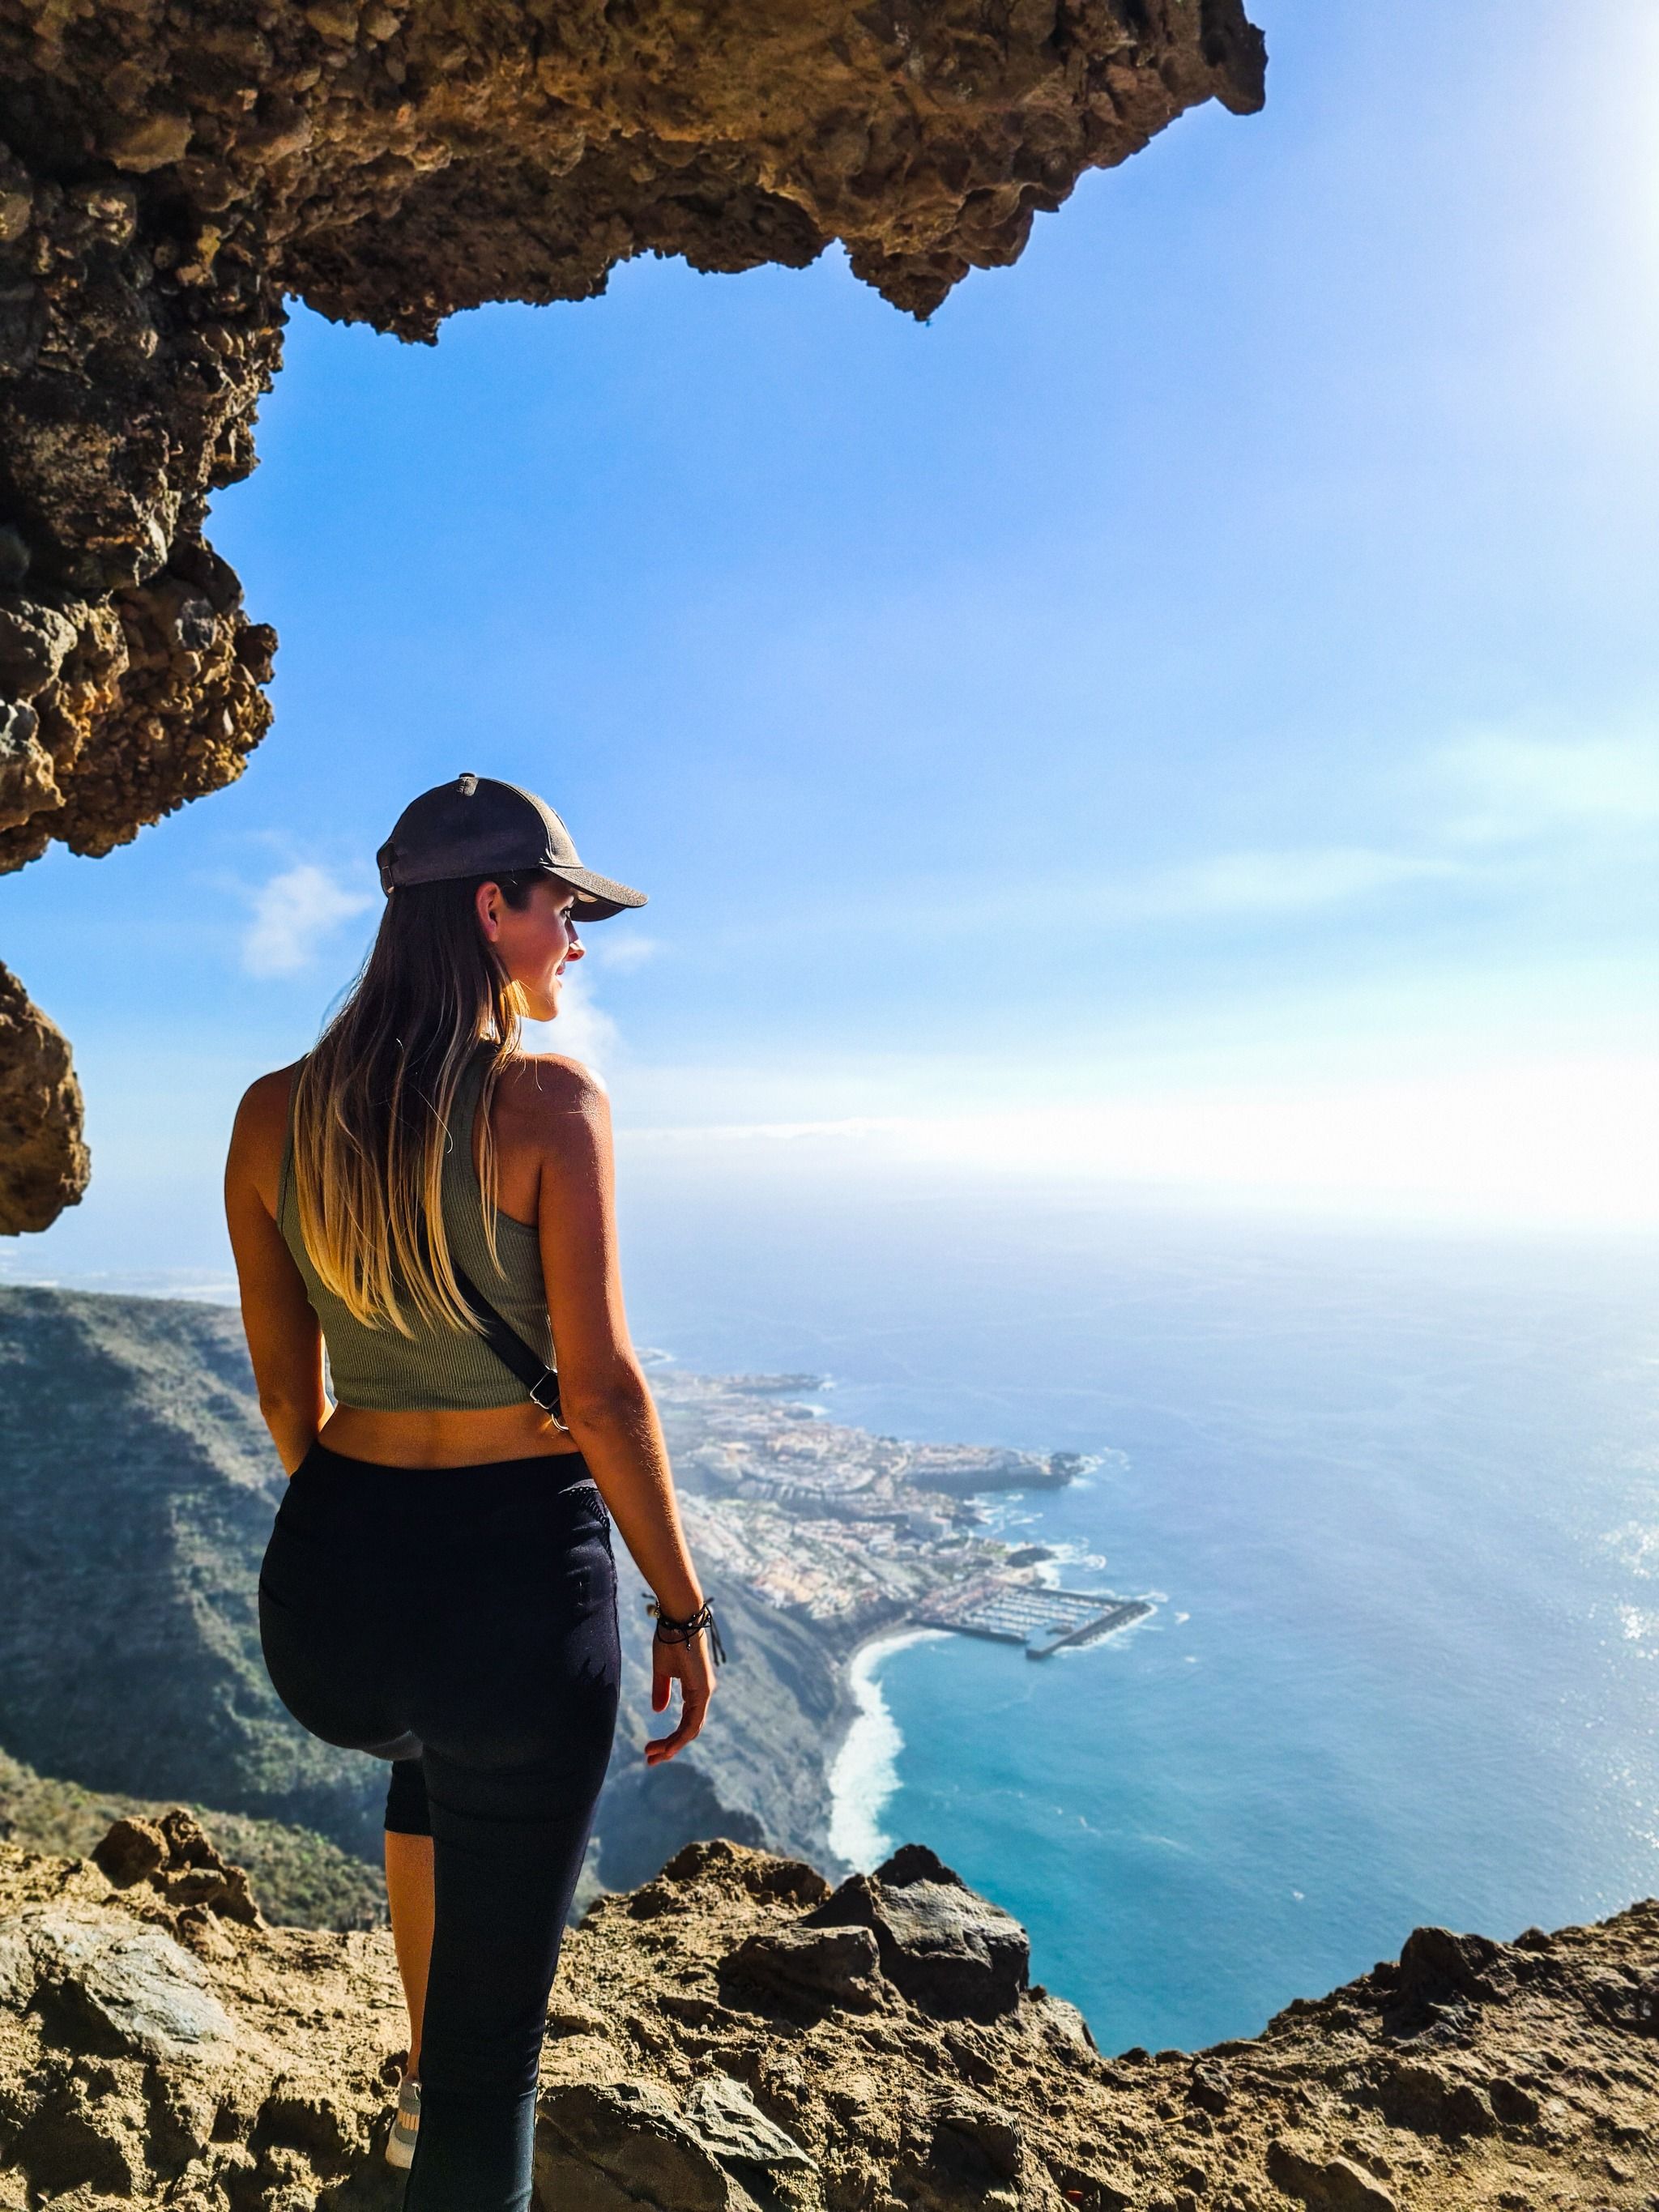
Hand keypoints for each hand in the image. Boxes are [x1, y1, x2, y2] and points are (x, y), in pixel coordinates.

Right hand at [647, 1630, 714, 1763]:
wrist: (677, 1620)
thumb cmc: (669, 1640)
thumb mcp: (662, 1671)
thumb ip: (661, 1690)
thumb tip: (658, 1711)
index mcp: (695, 1690)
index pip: (685, 1723)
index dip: (670, 1739)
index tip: (651, 1750)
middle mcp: (703, 1695)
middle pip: (688, 1731)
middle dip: (669, 1748)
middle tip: (650, 1761)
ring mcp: (704, 1693)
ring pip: (690, 1730)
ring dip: (672, 1746)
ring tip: (653, 1756)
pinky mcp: (703, 1690)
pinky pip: (693, 1722)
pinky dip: (681, 1737)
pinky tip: (668, 1748)